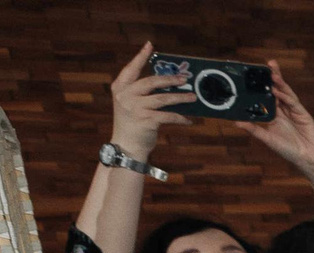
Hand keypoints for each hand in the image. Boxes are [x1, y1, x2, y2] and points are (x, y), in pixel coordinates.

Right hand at [108, 43, 192, 158]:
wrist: (126, 146)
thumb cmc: (132, 124)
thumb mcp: (130, 104)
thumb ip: (141, 93)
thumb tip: (167, 85)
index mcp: (120, 87)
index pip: (131, 68)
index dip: (141, 56)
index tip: (150, 45)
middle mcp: (126, 95)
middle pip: (151, 81)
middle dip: (170, 79)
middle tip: (185, 78)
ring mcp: (135, 107)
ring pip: (163, 98)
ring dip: (180, 97)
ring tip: (193, 96)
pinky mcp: (146, 120)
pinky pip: (168, 116)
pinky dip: (180, 118)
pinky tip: (188, 119)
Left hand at [244, 63, 313, 175]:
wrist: (307, 159)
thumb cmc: (288, 150)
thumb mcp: (268, 139)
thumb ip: (254, 129)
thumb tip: (237, 122)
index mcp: (274, 115)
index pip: (266, 97)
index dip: (262, 86)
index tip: (255, 75)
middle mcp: (283, 111)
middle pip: (277, 90)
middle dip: (273, 78)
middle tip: (268, 65)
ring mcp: (293, 111)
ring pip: (286, 93)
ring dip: (280, 82)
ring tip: (273, 72)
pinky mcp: (303, 114)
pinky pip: (293, 103)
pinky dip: (286, 96)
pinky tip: (279, 91)